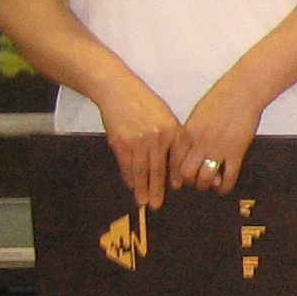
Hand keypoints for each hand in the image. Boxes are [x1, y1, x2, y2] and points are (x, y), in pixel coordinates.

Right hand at [94, 76, 183, 209]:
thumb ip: (174, 139)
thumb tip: (178, 165)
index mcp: (173, 130)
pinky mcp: (121, 143)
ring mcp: (138, 141)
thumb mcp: (166, 117)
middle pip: (159, 169)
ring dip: (142, 188)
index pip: (177, 158)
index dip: (176, 175)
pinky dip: (129, 177)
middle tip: (157, 205)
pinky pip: (126, 165)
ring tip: (143, 201)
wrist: (118, 91)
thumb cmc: (145, 104)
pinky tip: (131, 186)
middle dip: (157, 189)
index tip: (177, 188)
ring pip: (141, 170)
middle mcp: (158, 137)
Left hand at [171, 80, 265, 195]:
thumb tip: (190, 150)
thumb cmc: (221, 99)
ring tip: (209, 183)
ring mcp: (217, 149)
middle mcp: (199, 143)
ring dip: (204, 185)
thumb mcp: (197, 115)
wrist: (242, 92)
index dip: (174, 173)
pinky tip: (223, 187)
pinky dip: (224, 187)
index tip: (178, 178)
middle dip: (188, 181)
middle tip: (194, 180)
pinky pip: (228, 177)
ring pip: (204, 179)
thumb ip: (191, 134)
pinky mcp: (236, 153)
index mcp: (187, 133)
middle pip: (185, 174)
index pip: (174, 161)